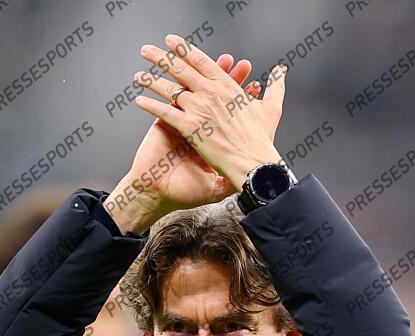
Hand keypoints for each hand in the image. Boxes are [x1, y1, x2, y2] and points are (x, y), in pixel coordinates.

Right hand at [104, 52, 262, 232]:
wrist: (159, 195)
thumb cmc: (185, 193)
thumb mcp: (216, 189)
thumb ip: (232, 181)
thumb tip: (251, 180)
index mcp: (212, 141)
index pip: (231, 116)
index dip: (242, 100)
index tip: (255, 87)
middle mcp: (200, 128)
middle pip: (216, 98)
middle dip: (229, 80)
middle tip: (240, 65)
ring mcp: (182, 124)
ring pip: (195, 93)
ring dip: (205, 75)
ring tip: (219, 61)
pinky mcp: (166, 123)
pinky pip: (170, 102)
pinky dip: (175, 87)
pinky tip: (184, 74)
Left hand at [133, 33, 286, 192]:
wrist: (254, 162)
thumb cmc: (262, 139)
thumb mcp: (271, 107)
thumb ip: (275, 86)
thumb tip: (281, 72)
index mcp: (226, 85)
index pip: (201, 60)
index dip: (184, 49)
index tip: (172, 42)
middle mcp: (210, 92)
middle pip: (180, 68)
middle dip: (161, 57)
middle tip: (148, 50)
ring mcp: (199, 108)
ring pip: (169, 88)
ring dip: (151, 79)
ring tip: (138, 74)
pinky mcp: (190, 127)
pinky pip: (165, 112)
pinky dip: (151, 105)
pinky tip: (139, 101)